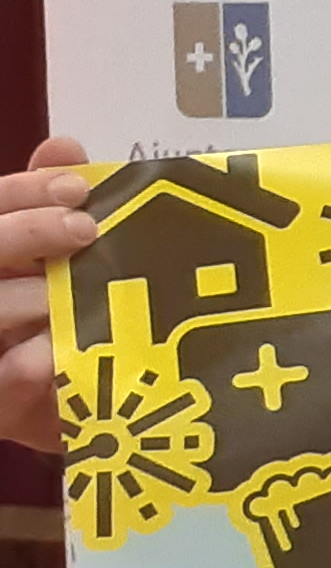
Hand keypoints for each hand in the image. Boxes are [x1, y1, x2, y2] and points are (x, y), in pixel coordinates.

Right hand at [0, 138, 100, 458]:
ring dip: (28, 300)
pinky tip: (57, 356)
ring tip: (78, 297)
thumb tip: (63, 147)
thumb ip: (53, 212)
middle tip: (85, 230)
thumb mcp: (62, 273)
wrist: (86, 420)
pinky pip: (3, 377)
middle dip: (25, 233)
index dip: (21, 191)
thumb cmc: (63, 335)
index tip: (76, 185)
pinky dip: (25, 365)